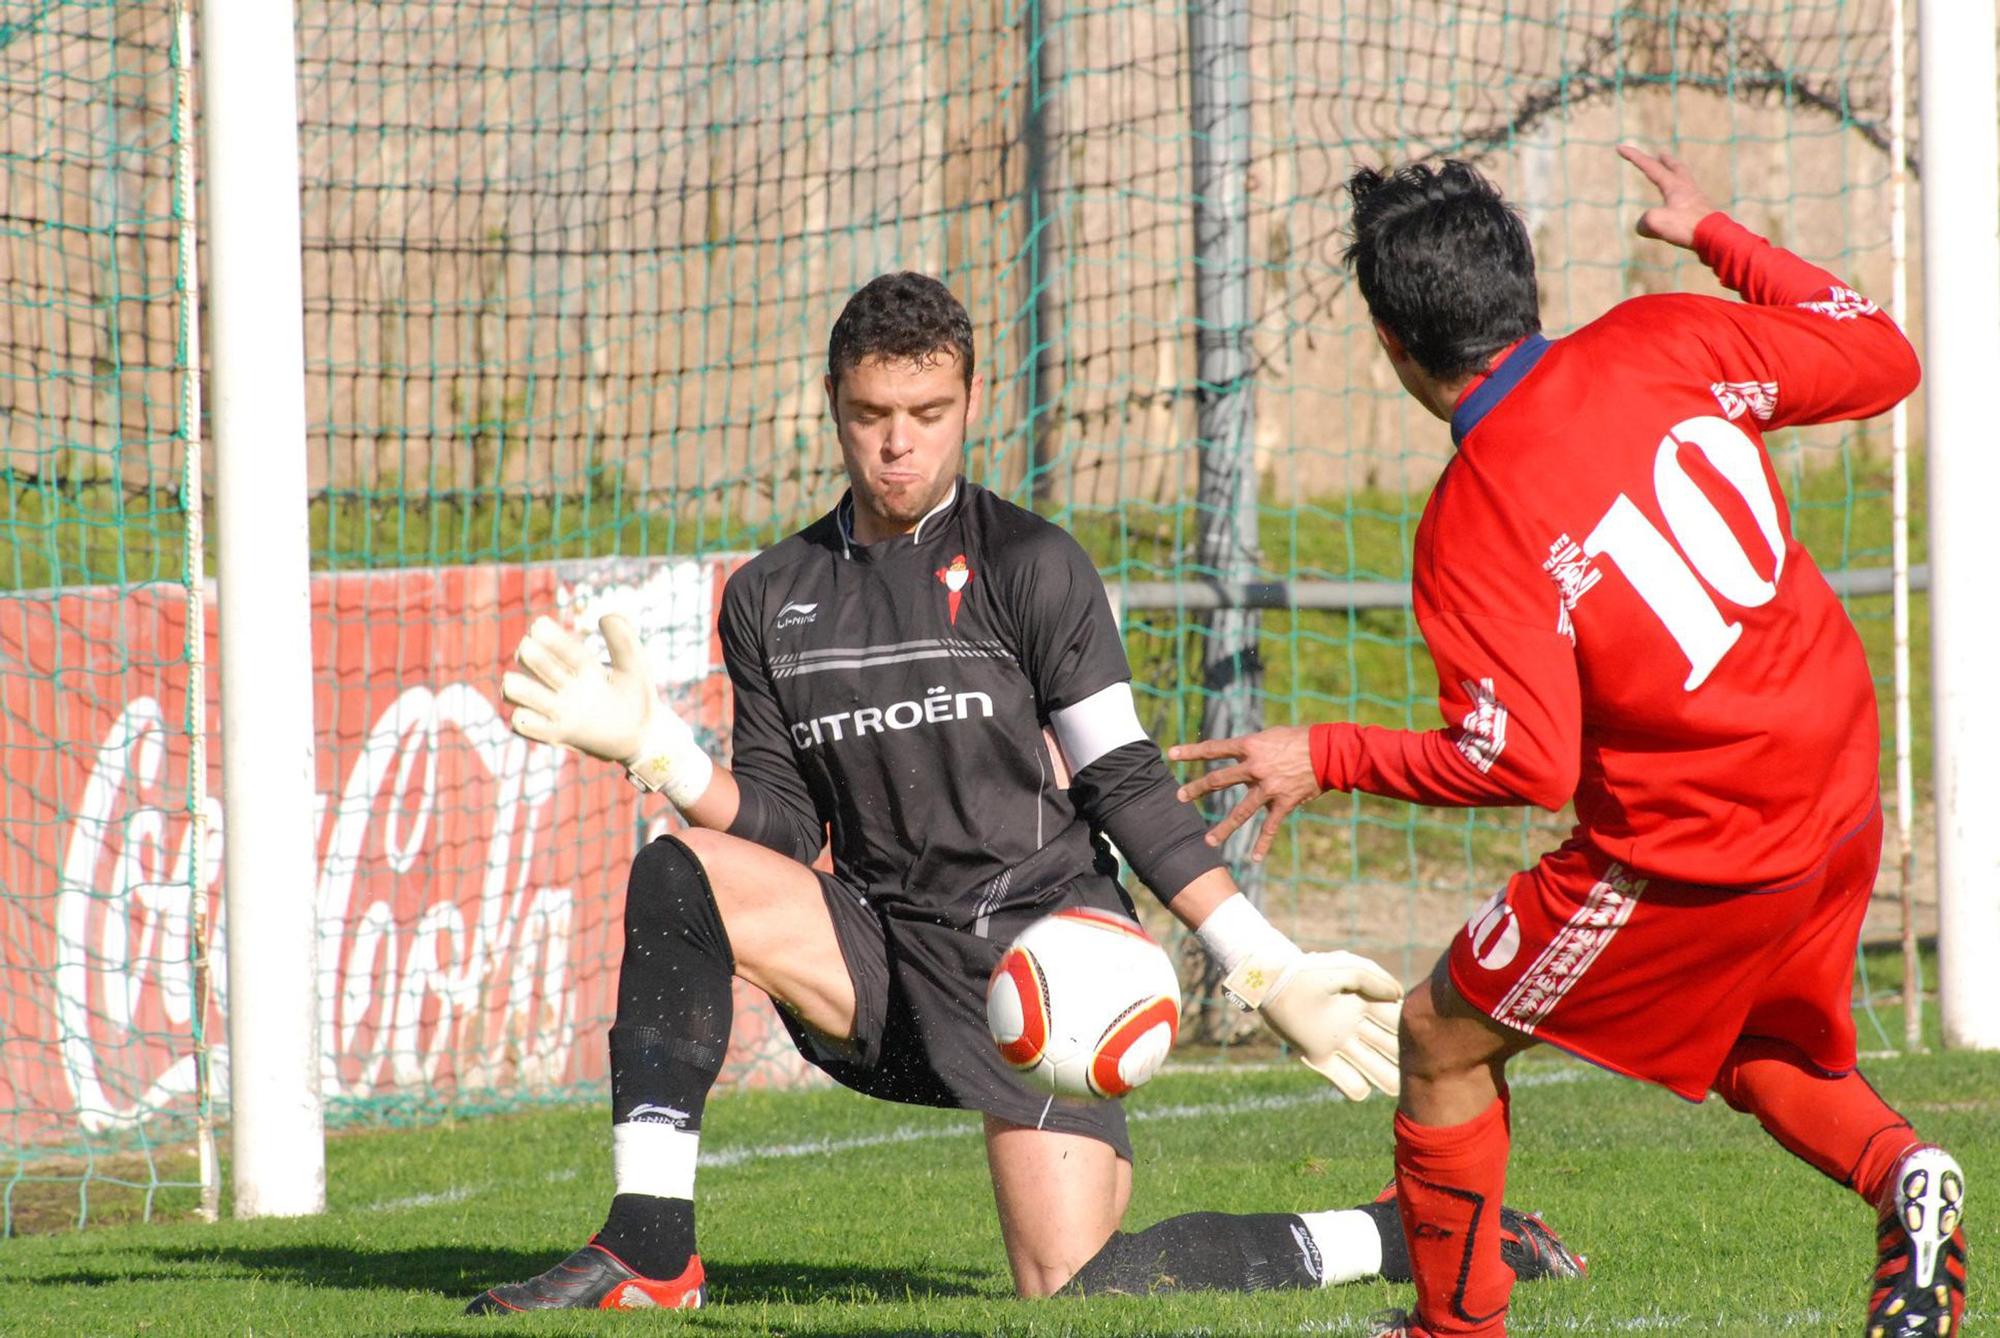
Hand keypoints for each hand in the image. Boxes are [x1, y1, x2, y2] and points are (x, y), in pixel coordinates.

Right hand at [502, 614, 654, 763]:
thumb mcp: (635, 668)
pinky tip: (527, 714)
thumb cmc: (637, 700)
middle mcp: (566, 685)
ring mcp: (559, 709)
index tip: (540, 626)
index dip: (551, 637)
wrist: (643, 738)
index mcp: (584, 666)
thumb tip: (604, 616)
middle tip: (527, 650)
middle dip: (533, 657)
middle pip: (537, 664)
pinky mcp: (555, 733)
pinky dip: (521, 718)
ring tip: (512, 681)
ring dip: (518, 686)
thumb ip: (623, 641)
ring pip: (520, 692)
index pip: (562, 647)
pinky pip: (524, 724)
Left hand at [1168, 725, 1317, 862]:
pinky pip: (1270, 827)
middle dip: (1196, 789)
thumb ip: (1253, 748)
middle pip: (1218, 781)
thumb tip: (1239, 756)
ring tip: (1207, 841)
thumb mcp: (1271, 736)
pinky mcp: (1283, 803)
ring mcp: (1268, 788)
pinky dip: (1262, 843)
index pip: (1214, 749)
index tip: (1171, 754)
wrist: (1329, 752)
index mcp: (1250, 747)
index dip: (1191, 751)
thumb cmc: (1300, 739)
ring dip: (1223, 828)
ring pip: (1241, 812)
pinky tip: (1253, 858)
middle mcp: (1255, 768)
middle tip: (1179, 796)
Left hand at [1223, 950, 1402, 1099]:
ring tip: (1396, 1090)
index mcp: (1366, 1003)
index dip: (1410, 1031)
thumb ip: (1371, 978)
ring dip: (1384, 1077)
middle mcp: (1356, 1025)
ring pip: (1371, 1065)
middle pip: (1389, 1047)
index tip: (1423, 1041)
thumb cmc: (1307, 971)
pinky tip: (1360, 1089)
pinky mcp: (1318, 1055)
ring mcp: (1339, 1042)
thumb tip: (1399, 994)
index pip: (1396, 1021)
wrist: (1270, 981)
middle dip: (1403, 1060)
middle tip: (1418, 1073)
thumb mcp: (1342, 967)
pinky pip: (1343, 1079)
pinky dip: (1352, 1086)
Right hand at [1617, 144, 1717, 249]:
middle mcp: (1686, 188)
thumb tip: (1644, 226)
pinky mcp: (1702, 212)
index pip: (1649, 166)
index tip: (1620, 147)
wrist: (1714, 237)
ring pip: (1685, 180)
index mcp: (1673, 185)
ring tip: (1673, 175)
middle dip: (1665, 160)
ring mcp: (1697, 199)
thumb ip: (1644, 221)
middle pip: (1676, 167)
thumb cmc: (1685, 226)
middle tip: (1661, 154)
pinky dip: (1683, 194)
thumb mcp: (1655, 222)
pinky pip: (1689, 198)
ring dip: (1677, 174)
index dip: (1633, 156)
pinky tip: (1681, 203)